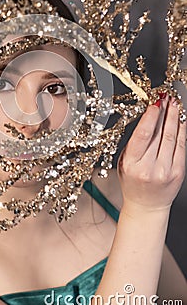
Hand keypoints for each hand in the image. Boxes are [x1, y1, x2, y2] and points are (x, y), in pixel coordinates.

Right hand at [117, 95, 185, 211]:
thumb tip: (147, 118)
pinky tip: (180, 121)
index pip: (143, 135)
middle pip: (159, 133)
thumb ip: (134, 143)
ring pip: (172, 138)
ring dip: (174, 118)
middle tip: (166, 98)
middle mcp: (150, 168)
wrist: (146, 206)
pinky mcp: (178, 172)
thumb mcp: (124, 162)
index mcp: (132, 164)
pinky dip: (182, 131)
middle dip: (164, 112)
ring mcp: (166, 171)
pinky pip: (181, 147)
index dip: (151, 117)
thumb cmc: (132, 183)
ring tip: (174, 105)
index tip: (155, 103)